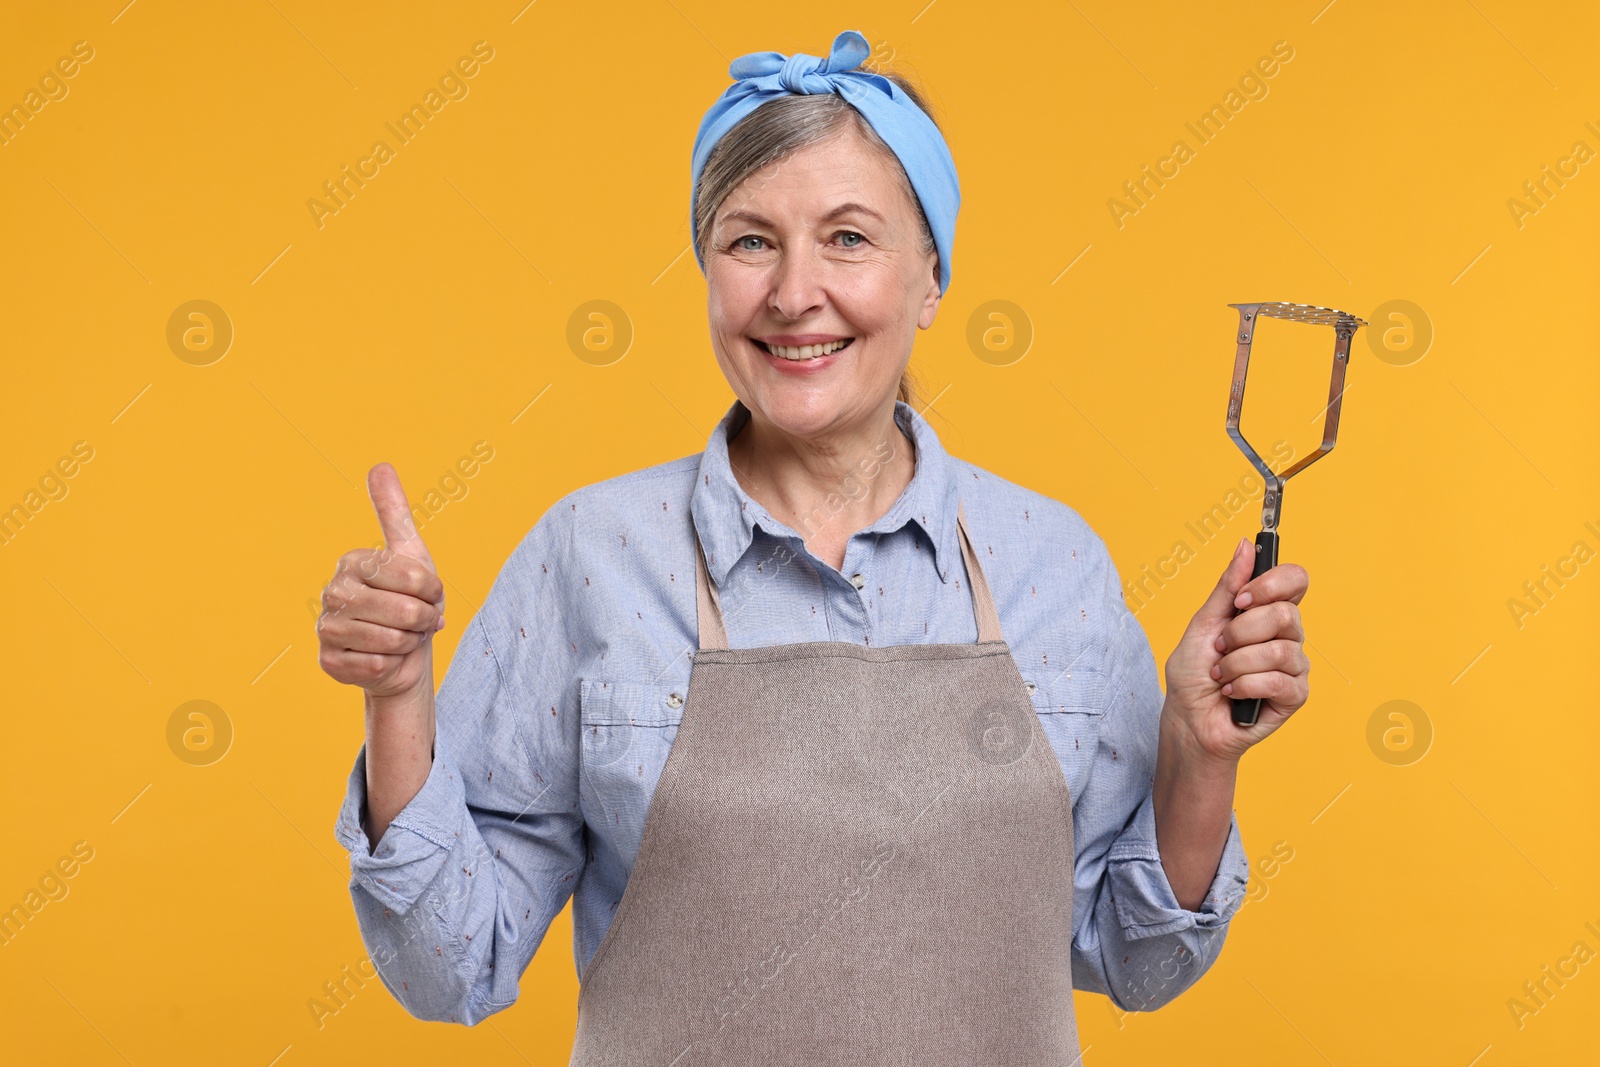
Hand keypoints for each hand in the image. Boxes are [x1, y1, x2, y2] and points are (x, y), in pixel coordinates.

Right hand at [316, 463, 445, 699]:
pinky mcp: (328, 662)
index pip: (413, 578)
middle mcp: (332, 591)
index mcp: (352, 562)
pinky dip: (390, 665)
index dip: (433, 592)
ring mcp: (325, 628)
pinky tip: (384, 658)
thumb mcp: (412, 553)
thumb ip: (394, 511)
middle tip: (418, 621)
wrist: (403, 653)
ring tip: (402, 637)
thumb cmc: (410, 601)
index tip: (428, 594)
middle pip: (403, 611)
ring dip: (408, 643)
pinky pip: (375, 666)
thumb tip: (379, 465)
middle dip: (423, 621)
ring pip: (390, 641)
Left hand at [1162, 536, 1310, 762]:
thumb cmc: (1194, 673)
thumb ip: (1227, 587)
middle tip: (1220, 648)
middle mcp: (1287, 635)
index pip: (1295, 580)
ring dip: (1237, 663)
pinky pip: (1278, 680)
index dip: (1273, 583)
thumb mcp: (1204, 623)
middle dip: (1241, 632)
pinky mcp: (1295, 695)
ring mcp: (1294, 666)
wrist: (1189, 720)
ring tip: (1222, 675)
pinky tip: (1232, 693)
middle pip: (1287, 614)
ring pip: (1280, 649)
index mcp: (1268, 612)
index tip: (1242, 598)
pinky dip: (1245, 686)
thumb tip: (1245, 545)